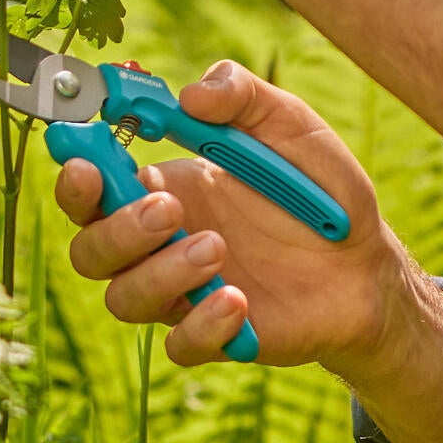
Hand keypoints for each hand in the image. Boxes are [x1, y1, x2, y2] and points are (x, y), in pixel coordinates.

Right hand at [58, 60, 415, 373]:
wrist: (367, 260)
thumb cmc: (319, 188)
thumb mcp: (289, 124)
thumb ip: (241, 96)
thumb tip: (189, 95)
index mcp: (166, 188)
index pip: (92, 189)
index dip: (75, 180)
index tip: (85, 163)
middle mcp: (162, 244)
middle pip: (90, 252)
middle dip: (116, 231)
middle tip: (170, 210)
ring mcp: (185, 293)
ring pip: (125, 300)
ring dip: (160, 274)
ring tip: (218, 249)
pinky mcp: (217, 335)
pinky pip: (180, 346)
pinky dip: (201, 326)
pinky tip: (239, 300)